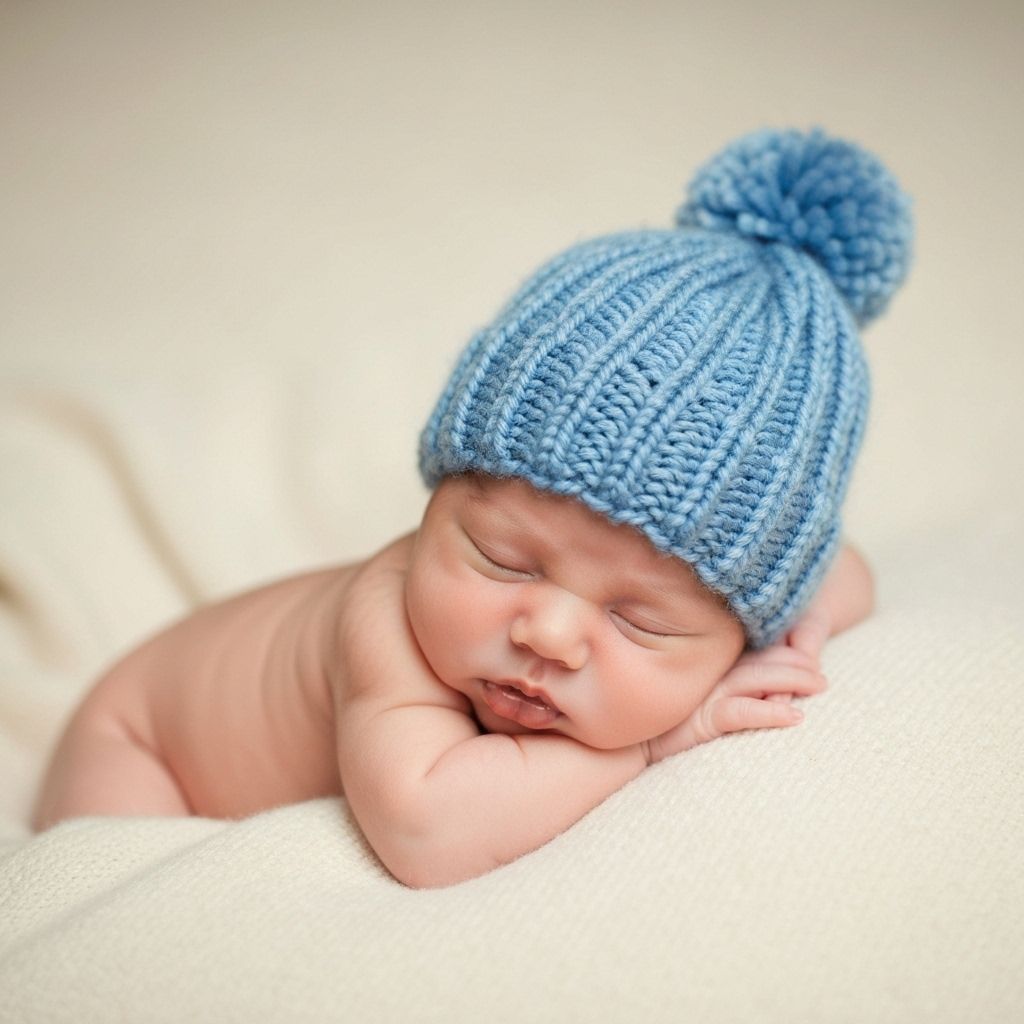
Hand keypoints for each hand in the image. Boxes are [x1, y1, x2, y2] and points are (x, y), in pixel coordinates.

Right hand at [644, 643, 826, 763]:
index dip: (787, 649)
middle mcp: (712, 672)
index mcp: (713, 663)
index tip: (811, 656)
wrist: (628, 744)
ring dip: (794, 680)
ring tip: (821, 686)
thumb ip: (728, 684)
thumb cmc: (663, 723)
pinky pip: (742, 712)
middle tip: (823, 675)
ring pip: (759, 678)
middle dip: (799, 663)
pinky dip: (770, 712)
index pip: (759, 648)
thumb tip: (771, 686)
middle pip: (764, 659)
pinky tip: (795, 717)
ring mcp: (708, 692)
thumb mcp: (699, 697)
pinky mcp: (703, 718)